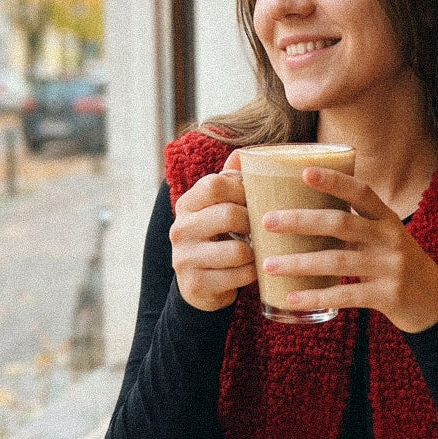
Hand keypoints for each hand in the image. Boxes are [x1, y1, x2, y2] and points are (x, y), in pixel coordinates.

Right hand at [169, 152, 255, 311]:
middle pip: (228, 214)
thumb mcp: (218, 208)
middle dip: (252, 222)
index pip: (215, 184)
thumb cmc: (217, 239)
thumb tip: (243, 153)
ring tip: (254, 251)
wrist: (199, 285)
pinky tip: (248, 270)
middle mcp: (180, 229)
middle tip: (258, 228)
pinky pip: (240, 275)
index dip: (243, 190)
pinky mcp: (195, 284)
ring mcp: (184, 258)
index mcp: (187, 205)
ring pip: (238, 250)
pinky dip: (251, 273)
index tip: (252, 201)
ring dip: (254, 252)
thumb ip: (230, 181)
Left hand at [260, 167, 437, 332]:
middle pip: (341, 223)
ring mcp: (390, 267)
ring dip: (299, 262)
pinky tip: (291, 297)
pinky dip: (316, 296)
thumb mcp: (384, 236)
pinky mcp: (387, 296)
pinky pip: (346, 295)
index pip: (361, 192)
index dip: (334, 181)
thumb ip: (355, 223)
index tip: (304, 172)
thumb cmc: (396, 263)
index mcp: (387, 218)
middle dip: (301, 221)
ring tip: (268, 264)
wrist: (434, 302)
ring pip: (337, 261)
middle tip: (266, 221)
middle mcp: (390, 238)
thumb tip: (303, 209)